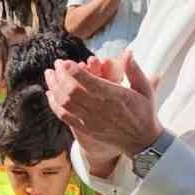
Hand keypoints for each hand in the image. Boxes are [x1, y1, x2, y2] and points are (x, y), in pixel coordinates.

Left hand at [44, 51, 161, 170]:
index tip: (65, 62)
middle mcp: (101, 109)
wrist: (142, 141)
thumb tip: (127, 52)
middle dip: (60, 76)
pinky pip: (65, 117)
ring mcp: (92, 120)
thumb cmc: (144, 111)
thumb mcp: (145, 89)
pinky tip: (50, 94)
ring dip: (54, 87)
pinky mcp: (86, 129)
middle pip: (72, 91)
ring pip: (65, 103)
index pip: (89, 82)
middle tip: (55, 64)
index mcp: (115, 96)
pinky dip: (54, 105)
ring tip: (49, 75)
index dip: (73, 71)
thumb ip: (134, 70)